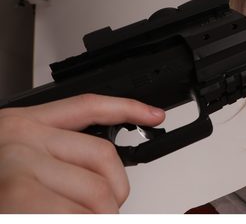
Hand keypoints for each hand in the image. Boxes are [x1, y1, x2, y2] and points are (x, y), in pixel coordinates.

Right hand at [0, 94, 164, 212]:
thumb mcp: (18, 165)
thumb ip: (60, 162)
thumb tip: (106, 185)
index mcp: (23, 124)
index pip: (89, 106)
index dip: (127, 107)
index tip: (154, 114)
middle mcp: (22, 138)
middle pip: (105, 159)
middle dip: (113, 197)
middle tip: (104, 212)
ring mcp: (20, 166)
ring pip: (99, 195)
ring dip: (101, 217)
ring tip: (68, 216)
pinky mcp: (20, 195)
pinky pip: (78, 215)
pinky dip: (80, 222)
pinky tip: (54, 217)